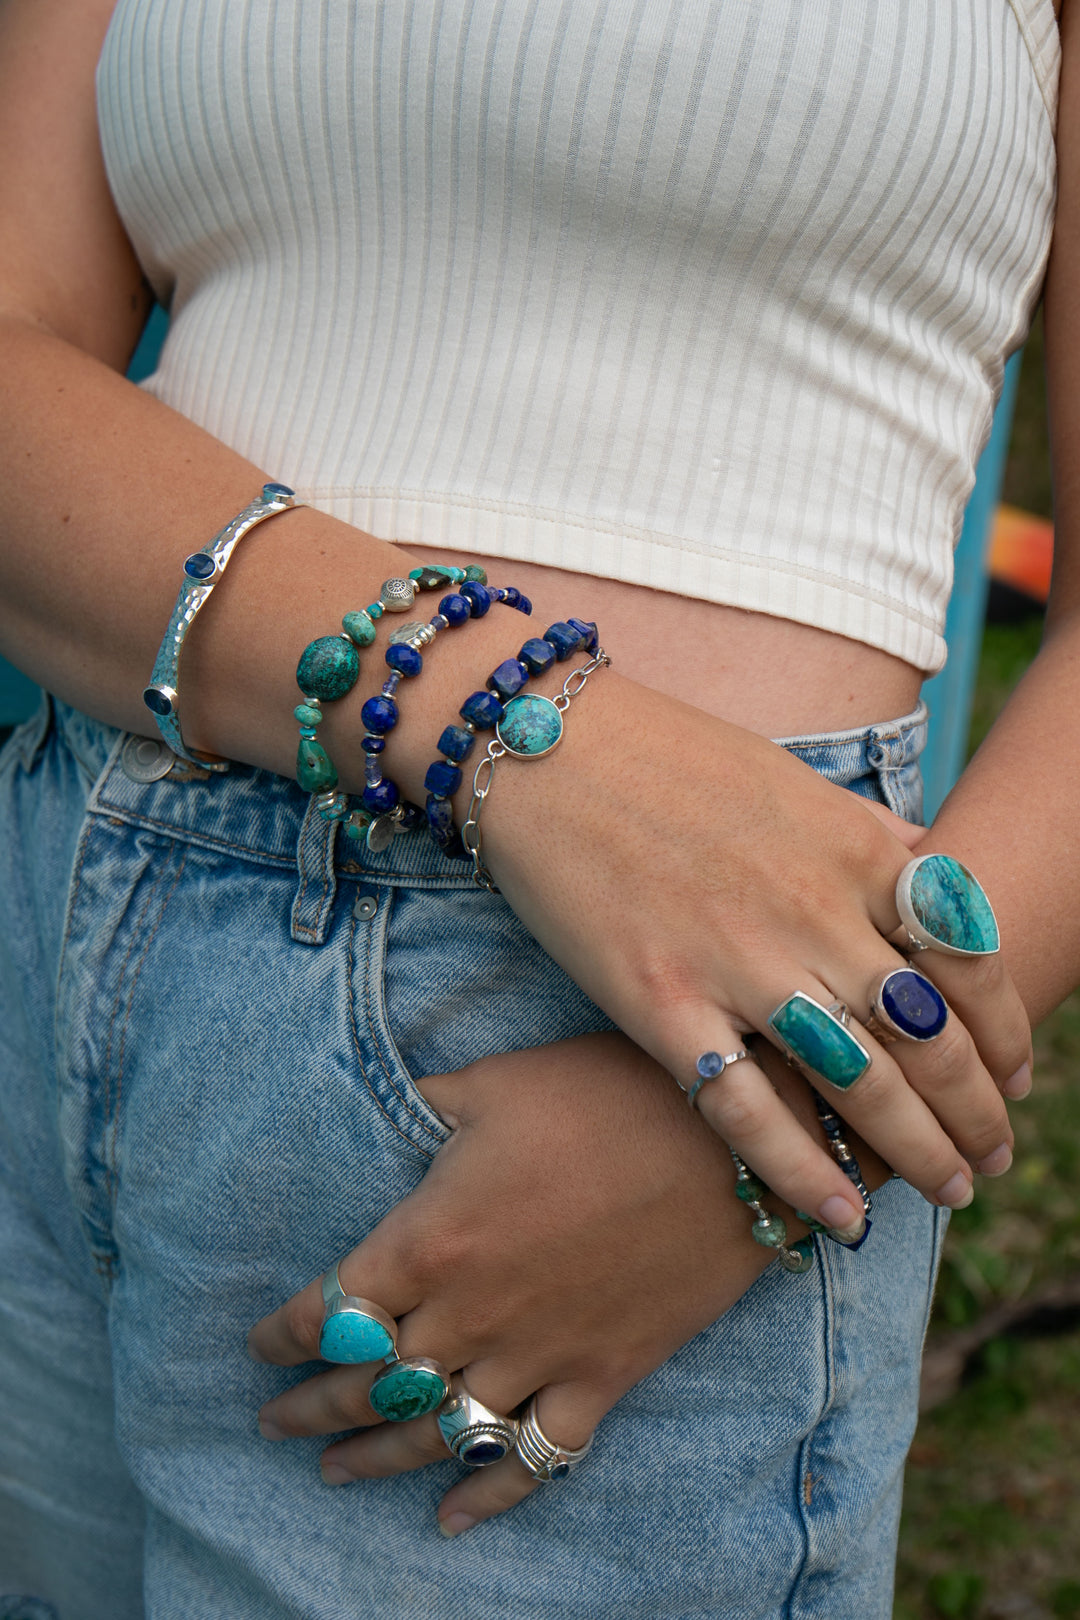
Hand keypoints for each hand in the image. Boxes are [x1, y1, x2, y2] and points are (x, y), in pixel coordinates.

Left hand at [248, 1034, 833, 1535]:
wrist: (733, 1141)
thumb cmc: (604, 1094)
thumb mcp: (496, 1084)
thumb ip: (428, 1107)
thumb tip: (395, 1110)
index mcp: (431, 1239)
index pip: (330, 1306)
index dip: (284, 1332)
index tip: (258, 1346)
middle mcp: (471, 1313)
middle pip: (369, 1381)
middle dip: (311, 1406)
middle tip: (274, 1422)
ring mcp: (538, 1354)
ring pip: (437, 1432)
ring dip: (376, 1458)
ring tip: (333, 1471)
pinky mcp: (603, 1376)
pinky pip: (536, 1458)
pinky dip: (491, 1499)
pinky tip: (453, 1519)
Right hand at [481, 676, 1030, 1225]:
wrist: (548, 749)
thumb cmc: (672, 757)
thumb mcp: (795, 781)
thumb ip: (869, 835)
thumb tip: (934, 865)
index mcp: (856, 851)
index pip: (971, 961)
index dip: (1006, 1034)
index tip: (1015, 1079)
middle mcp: (815, 911)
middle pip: (931, 1038)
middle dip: (976, 1113)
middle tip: (991, 1159)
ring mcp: (738, 962)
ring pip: (863, 1085)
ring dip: (920, 1152)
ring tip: (948, 1193)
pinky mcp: (661, 1003)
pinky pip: (750, 1111)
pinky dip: (806, 1173)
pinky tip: (845, 1216)